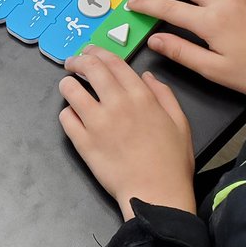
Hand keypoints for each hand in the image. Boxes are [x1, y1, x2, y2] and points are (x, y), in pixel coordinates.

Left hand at [59, 47, 195, 218]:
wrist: (156, 193)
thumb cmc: (171, 161)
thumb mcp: (179, 122)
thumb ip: (163, 95)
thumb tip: (146, 76)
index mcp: (141, 96)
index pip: (114, 62)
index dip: (99, 52)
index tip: (91, 52)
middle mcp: (117, 103)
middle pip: (90, 68)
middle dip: (79, 60)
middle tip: (74, 63)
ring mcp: (97, 123)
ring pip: (71, 90)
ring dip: (68, 84)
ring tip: (69, 86)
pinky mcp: (83, 142)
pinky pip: (66, 118)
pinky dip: (67, 113)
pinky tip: (72, 115)